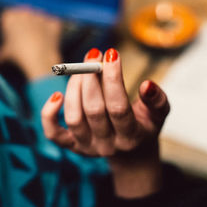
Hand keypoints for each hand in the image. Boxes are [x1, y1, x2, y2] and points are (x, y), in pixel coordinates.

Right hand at [0, 7, 62, 79]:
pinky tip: (48, 42)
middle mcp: (25, 11)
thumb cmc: (18, 56)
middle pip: (23, 16)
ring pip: (38, 19)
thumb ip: (0, 53)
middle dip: (24, 25)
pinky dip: (51, 31)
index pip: (8, 17)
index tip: (11, 38)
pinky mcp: (53, 21)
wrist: (38, 59)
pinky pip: (52, 24)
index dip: (10, 28)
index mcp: (9, 16)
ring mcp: (40, 15)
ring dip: (38, 27)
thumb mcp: (5, 55)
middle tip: (25, 40)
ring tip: (37, 42)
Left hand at [41, 48, 169, 197]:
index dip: (113, 79)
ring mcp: (86, 147)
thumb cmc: (143, 126)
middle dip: (90, 78)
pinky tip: (56, 94)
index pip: (118, 107)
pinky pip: (53, 133)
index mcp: (130, 137)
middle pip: (93, 110)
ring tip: (80, 68)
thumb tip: (147, 85)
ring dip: (74, 88)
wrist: (130, 153)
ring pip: (74, 117)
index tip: (111, 53)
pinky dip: (49, 114)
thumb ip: (157, 100)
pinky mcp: (70, 146)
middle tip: (93, 54)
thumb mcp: (158, 115)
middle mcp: (106, 145)